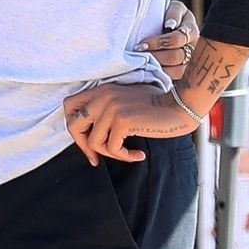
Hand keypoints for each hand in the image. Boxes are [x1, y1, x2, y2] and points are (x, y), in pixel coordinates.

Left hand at [64, 82, 198, 166]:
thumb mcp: (124, 102)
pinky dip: (125, 156)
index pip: (69, 106)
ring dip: (110, 154)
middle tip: (96, 158)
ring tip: (127, 153)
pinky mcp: (122, 121)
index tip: (86, 141)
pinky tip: (138, 154)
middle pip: (73, 126)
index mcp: (101, 90)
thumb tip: (88, 137)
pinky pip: (112, 149)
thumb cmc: (155, 108)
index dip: (73, 127)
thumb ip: (105, 110)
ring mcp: (111, 108)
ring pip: (93, 142)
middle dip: (83, 146)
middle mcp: (103, 96)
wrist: (179, 107)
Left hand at [136, 0, 198, 78]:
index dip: (159, 42)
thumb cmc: (169, 14)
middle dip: (156, 55)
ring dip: (158, 67)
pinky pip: (173, 79)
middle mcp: (192, 48)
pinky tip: (148, 71)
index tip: (142, 44)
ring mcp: (188, 62)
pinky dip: (160, 76)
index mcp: (191, 31)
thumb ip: (173, 13)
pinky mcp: (181, 72)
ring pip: (176, 71)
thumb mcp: (174, 7)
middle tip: (139, 55)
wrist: (169, 24)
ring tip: (142, 63)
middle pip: (176, 57)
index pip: (177, 39)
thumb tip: (170, 25)